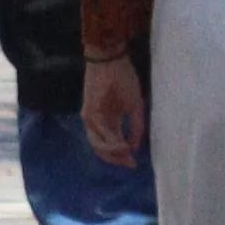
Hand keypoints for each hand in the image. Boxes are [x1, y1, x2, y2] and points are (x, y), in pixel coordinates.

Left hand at [82, 52, 145, 168]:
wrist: (111, 60)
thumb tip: (135, 147)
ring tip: (127, 153)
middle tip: (130, 164)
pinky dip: (110, 142)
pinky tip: (122, 144)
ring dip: (113, 153)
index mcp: (109, 120)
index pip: (113, 144)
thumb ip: (136, 127)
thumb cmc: (123, 79)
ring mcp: (91, 118)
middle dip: (117, 159)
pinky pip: (98, 133)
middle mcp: (98, 122)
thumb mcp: (136, 106)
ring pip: (98, 145)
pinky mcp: (88, 113)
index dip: (123, 156)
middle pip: (102, 149)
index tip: (135, 164)